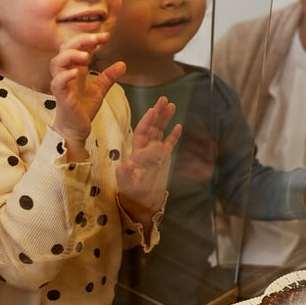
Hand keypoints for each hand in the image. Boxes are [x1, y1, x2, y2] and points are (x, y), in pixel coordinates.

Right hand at [50, 32, 125, 161]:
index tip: (106, 36)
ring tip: (85, 55)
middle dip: (79, 40)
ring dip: (70, 55)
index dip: (90, 39)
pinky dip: (64, 75)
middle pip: (64, 49)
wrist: (76, 130)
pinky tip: (76, 72)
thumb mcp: (99, 90)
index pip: (77, 47)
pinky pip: (57, 83)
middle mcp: (66, 74)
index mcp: (75, 69)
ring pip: (57, 62)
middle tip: (96, 39)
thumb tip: (123, 64)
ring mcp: (62, 84)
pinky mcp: (61, 97)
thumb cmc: (83, 109)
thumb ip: (109, 76)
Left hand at [116, 97, 180, 225]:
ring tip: (171, 105)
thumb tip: (126, 164)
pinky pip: (169, 144)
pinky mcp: (163, 160)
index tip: (152, 110)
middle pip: (152, 128)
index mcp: (136, 153)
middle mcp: (145, 150)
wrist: (141, 204)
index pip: (142, 133)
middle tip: (164, 99)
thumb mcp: (127, 185)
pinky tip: (179, 126)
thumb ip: (127, 174)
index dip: (147, 122)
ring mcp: (155, 154)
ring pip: (160, 132)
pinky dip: (173, 135)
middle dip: (157, 114)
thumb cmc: (132, 195)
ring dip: (165, 119)